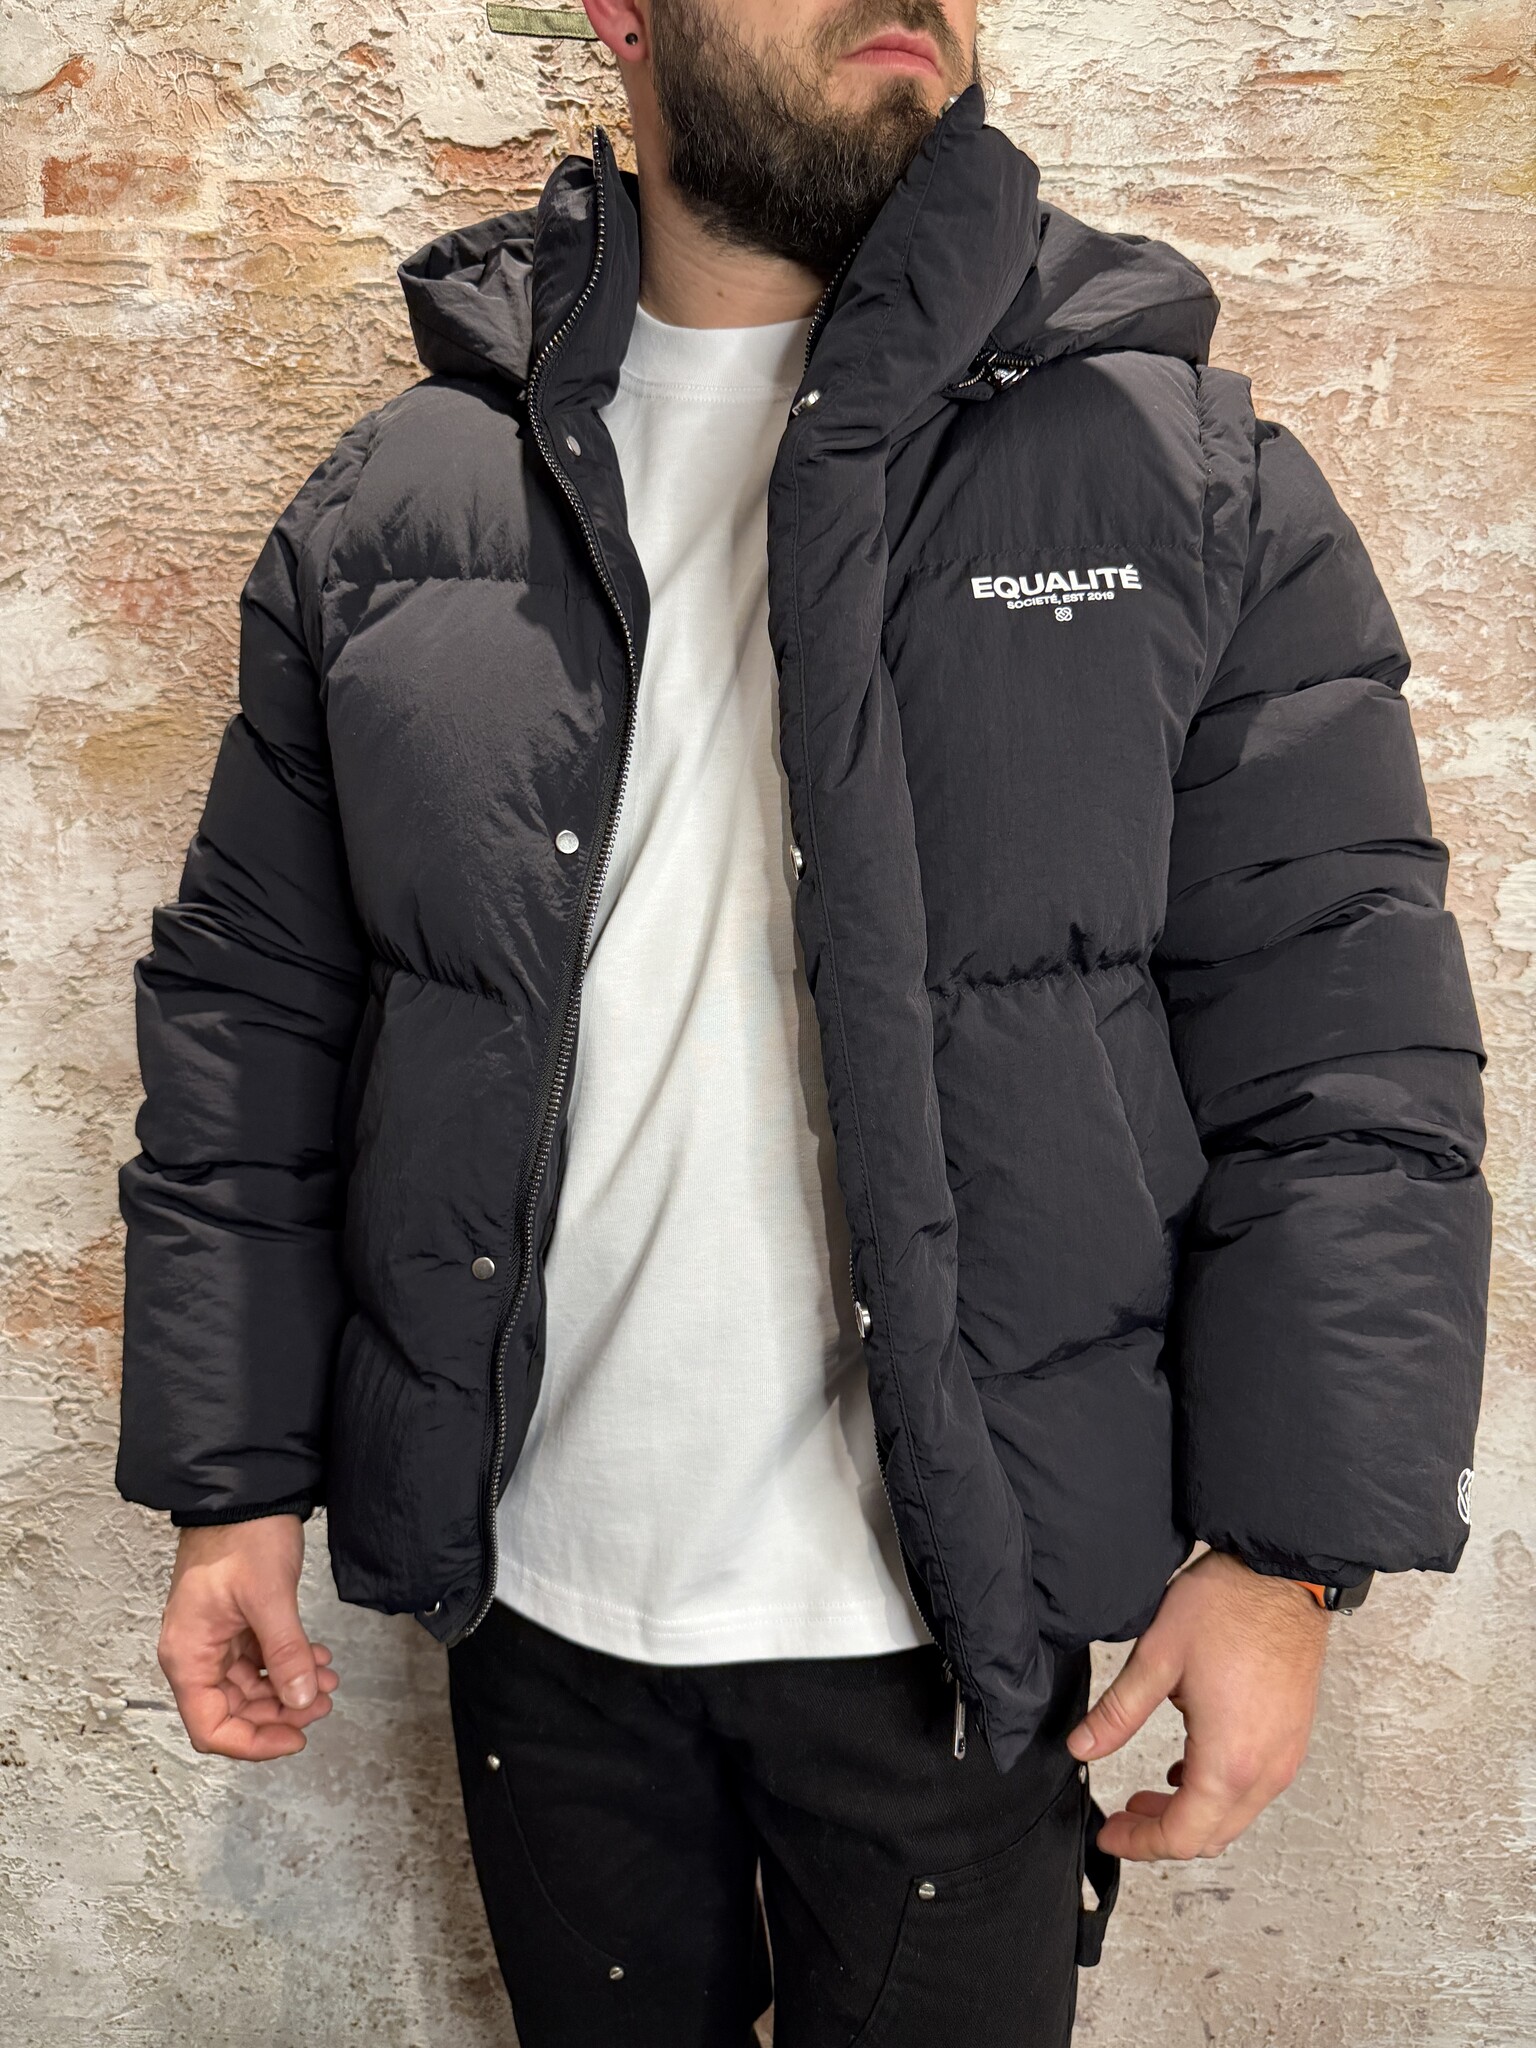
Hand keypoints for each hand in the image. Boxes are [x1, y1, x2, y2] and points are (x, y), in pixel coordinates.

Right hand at [158, 1514, 340, 1760]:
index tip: (293, 1739)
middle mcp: (197, 1652)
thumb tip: (301, 1699)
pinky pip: (261, 1659)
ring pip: (252, 1687)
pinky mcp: (236, 1623)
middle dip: (280, 1713)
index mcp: (189, 1654)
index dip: (252, 1743)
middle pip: (234, 1710)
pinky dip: (289, 1664)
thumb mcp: (268, 1597)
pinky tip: (317, 1658)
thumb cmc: (241, 1535)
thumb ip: (286, 1652)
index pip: (211, 1727)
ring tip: (327, 1680)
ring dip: (289, 1688)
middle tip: (321, 1703)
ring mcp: (217, 1638)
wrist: (245, 1491)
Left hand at [1066, 1549, 1327, 1860]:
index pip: (1182, 1835)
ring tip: (1148, 1793)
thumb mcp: (1158, 1658)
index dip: (1139, 1843)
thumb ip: (1118, 1713)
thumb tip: (1081, 1747)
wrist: (1284, 1574)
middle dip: (1160, 1834)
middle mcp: (1266, 1769)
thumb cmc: (1228, 1607)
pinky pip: (1254, 1788)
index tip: (1109, 1834)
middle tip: (1122, 1816)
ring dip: (1190, 1814)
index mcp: (1229, 1760)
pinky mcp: (1292, 1737)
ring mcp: (1285, 1755)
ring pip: (1234, 1816)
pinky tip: (1187, 1766)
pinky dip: (1217, 1793)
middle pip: (1211, 1836)